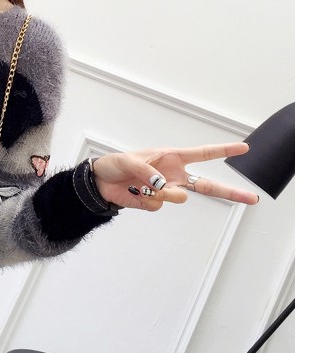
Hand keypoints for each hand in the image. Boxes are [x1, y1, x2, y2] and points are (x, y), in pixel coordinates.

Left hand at [91, 142, 259, 210]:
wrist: (100, 182)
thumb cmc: (116, 164)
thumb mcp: (130, 160)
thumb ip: (148, 172)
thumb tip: (162, 185)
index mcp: (172, 157)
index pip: (203, 154)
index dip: (223, 150)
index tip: (244, 148)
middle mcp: (174, 175)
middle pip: (208, 186)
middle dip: (230, 192)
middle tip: (251, 198)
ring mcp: (166, 191)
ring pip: (179, 198)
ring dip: (163, 193)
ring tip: (143, 186)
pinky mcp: (155, 203)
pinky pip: (158, 205)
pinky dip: (145, 199)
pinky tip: (134, 192)